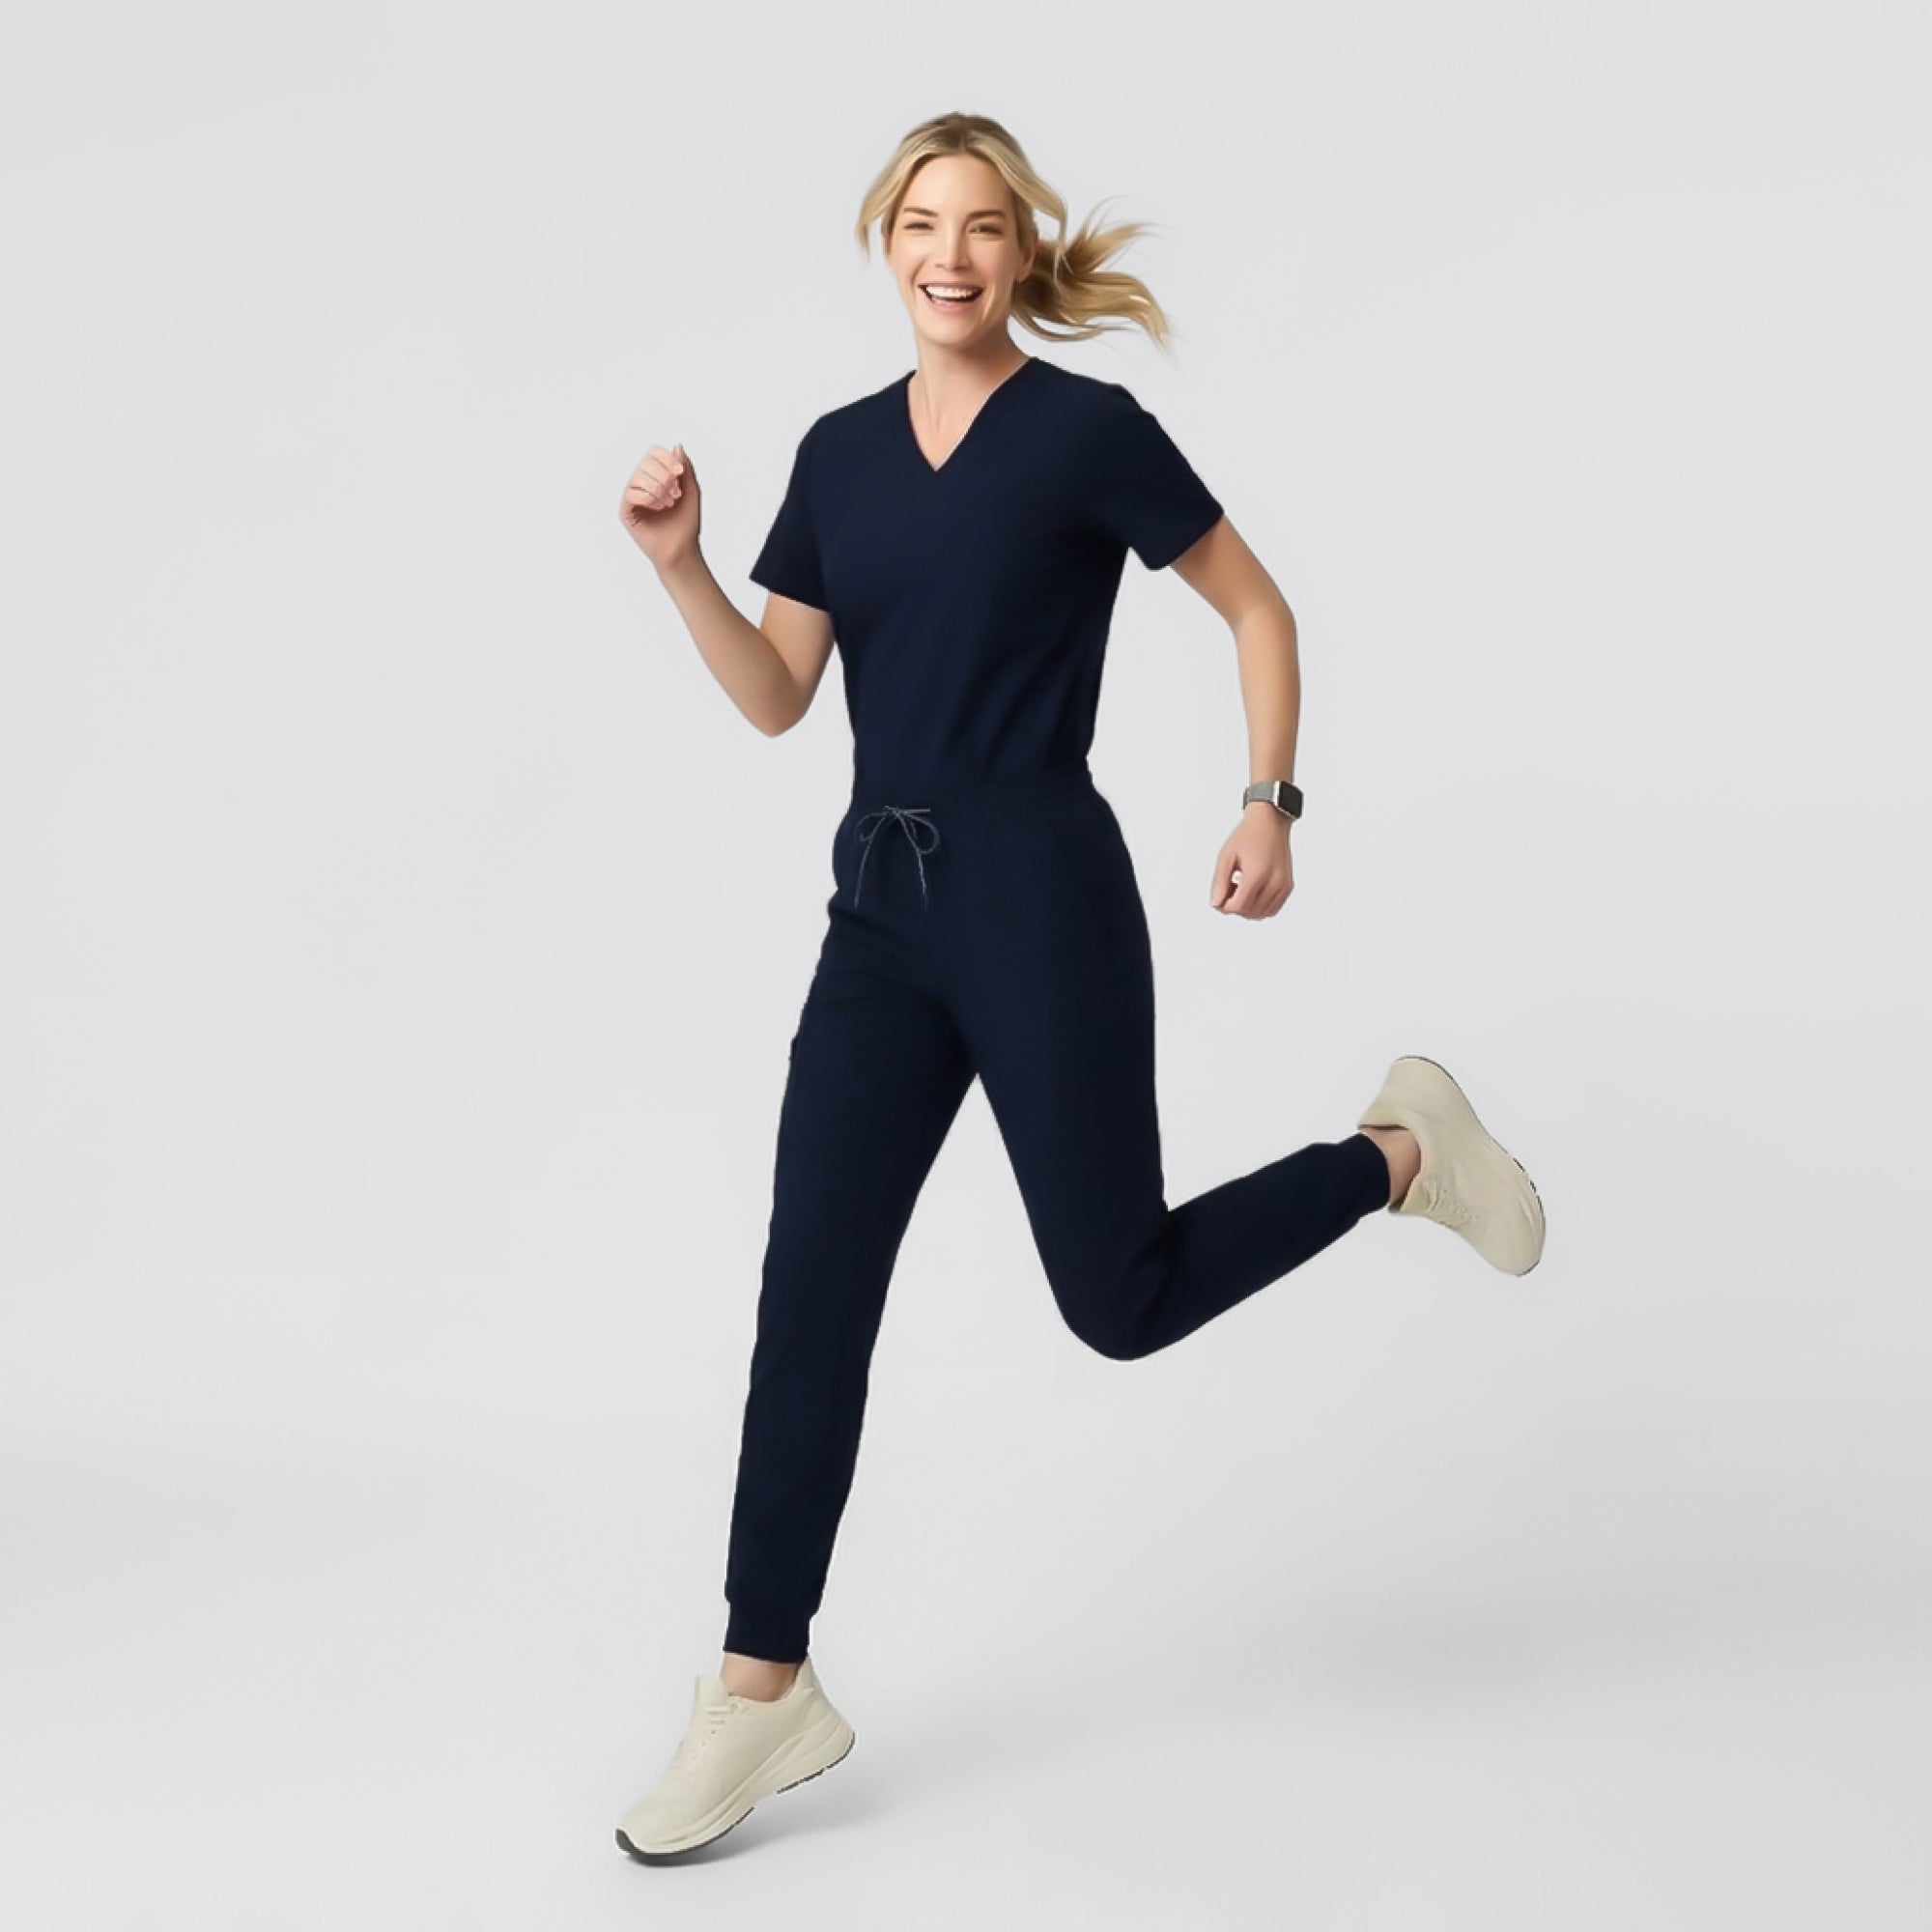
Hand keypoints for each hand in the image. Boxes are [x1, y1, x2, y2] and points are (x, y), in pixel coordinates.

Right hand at [619, 442, 700, 567]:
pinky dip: (648, 498)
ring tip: (669, 504)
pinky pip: (631, 493)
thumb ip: (685, 468)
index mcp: (656, 476)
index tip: (680, 473)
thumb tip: (677, 446)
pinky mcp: (625, 511)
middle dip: (664, 476)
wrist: (682, 550)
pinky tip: (658, 508)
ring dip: (658, 488)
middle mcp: (641, 483)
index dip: (666, 459)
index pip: (653, 453)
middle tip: (676, 494)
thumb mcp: (692, 490)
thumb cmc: (687, 523)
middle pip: (645, 462)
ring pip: (637, 476)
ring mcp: (632, 496)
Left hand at [1210, 802, 1293, 917]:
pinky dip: (1259, 908)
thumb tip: (1216, 903)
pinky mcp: (1288, 887)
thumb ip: (1219, 882)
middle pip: (1249, 912)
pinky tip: (1251, 893)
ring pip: (1261, 914)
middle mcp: (1274, 882)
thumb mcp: (1226, 856)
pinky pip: (1272, 909)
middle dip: (1234, 907)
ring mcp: (1283, 886)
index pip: (1238, 906)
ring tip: (1240, 889)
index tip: (1219, 897)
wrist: (1270, 822)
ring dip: (1247, 909)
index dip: (1224, 906)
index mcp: (1258, 874)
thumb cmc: (1249, 835)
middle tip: (1228, 890)